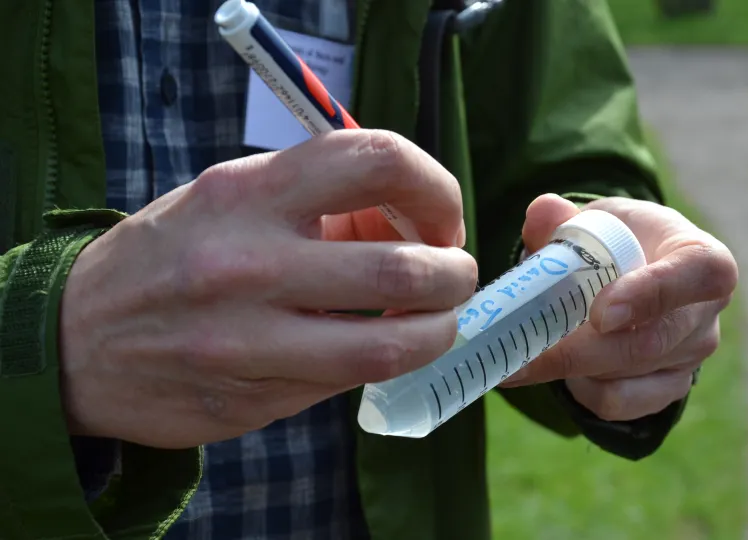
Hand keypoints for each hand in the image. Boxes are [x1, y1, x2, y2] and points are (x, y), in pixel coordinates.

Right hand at [60, 130, 476, 448]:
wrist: (75, 338)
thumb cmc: (173, 255)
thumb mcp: (231, 196)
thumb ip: (318, 200)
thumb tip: (413, 221)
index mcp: (249, 190)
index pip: (379, 160)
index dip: (435, 187)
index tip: (439, 215)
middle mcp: (248, 260)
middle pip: (406, 266)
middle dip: (456, 274)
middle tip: (454, 275)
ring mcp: (248, 337)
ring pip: (392, 343)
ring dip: (439, 330)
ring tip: (436, 319)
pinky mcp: (252, 395)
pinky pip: (350, 380)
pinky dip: (387, 362)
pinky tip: (381, 346)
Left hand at [502, 194, 736, 420]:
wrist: (636, 274)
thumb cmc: (622, 240)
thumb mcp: (600, 219)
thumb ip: (567, 218)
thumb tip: (542, 212)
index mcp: (703, 258)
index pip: (700, 275)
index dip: (652, 295)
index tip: (601, 314)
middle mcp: (706, 313)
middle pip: (649, 343)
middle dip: (579, 351)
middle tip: (521, 351)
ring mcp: (692, 357)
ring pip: (626, 376)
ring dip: (570, 367)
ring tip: (528, 348)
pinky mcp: (669, 389)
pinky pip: (618, 403)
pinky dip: (580, 389)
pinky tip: (560, 367)